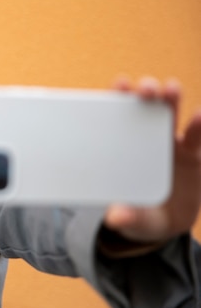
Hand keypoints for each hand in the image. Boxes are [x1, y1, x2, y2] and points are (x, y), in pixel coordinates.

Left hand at [104, 77, 200, 243]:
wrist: (164, 223)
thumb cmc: (137, 213)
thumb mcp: (131, 218)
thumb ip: (126, 216)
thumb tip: (115, 218)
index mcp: (122, 146)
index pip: (117, 115)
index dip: (118, 96)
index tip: (121, 84)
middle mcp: (145, 138)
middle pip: (145, 107)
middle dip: (146, 92)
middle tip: (146, 88)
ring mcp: (171, 145)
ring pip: (171, 115)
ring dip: (171, 99)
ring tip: (171, 89)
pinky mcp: (193, 156)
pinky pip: (196, 138)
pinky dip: (199, 126)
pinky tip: (199, 117)